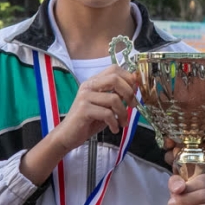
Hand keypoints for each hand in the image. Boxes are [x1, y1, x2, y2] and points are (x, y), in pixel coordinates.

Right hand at [20, 66, 136, 184]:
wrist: (68, 135)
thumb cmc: (89, 121)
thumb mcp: (106, 105)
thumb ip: (118, 94)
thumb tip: (135, 84)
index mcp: (94, 82)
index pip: (114, 69)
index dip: (128, 78)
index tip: (135, 92)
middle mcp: (89, 86)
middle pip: (115, 79)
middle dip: (129, 93)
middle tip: (133, 106)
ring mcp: (85, 96)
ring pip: (114, 98)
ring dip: (123, 113)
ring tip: (123, 123)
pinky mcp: (84, 109)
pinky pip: (107, 113)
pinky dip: (114, 123)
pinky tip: (114, 129)